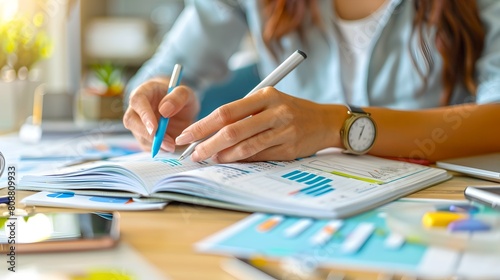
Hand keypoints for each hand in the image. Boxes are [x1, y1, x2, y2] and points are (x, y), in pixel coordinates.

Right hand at [123, 77, 199, 151]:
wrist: (182, 110)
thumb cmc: (181, 99)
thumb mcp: (186, 94)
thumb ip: (178, 97)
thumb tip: (164, 110)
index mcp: (144, 92)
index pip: (137, 101)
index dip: (144, 115)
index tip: (155, 127)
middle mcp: (137, 107)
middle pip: (131, 121)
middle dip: (148, 134)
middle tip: (167, 142)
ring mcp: (138, 123)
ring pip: (139, 135)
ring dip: (155, 144)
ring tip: (172, 145)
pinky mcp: (143, 136)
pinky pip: (146, 145)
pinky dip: (157, 149)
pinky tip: (169, 146)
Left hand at [176, 87, 340, 161]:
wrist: (326, 121)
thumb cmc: (292, 111)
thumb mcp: (270, 102)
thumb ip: (245, 114)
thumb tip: (212, 131)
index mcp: (266, 95)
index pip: (226, 111)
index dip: (203, 125)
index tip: (188, 134)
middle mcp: (275, 111)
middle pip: (232, 130)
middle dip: (208, 143)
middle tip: (193, 152)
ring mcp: (283, 131)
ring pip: (245, 145)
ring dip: (222, 154)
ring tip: (208, 157)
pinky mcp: (289, 148)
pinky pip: (259, 155)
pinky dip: (240, 159)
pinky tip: (228, 160)